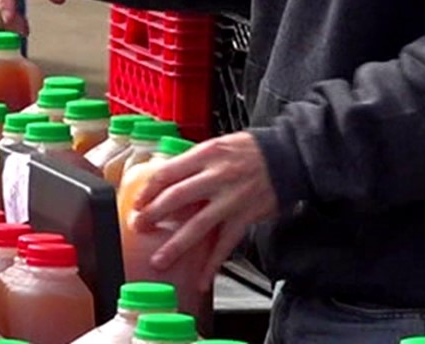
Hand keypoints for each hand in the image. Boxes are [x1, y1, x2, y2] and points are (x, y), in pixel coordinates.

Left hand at [132, 133, 279, 285]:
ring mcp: (231, 200)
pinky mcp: (245, 218)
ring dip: (176, 245)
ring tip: (159, 260)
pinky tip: (201, 278)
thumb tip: (164, 178)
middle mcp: (216, 177)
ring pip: (198, 226)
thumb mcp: (216, 145)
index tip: (136, 203)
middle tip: (138, 227)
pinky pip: (225, 245)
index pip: (167, 173)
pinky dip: (212, 264)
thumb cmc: (249, 150)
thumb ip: (192, 162)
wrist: (287, 157)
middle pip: (176, 198)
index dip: (148, 190)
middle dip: (153, 215)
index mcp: (205, 155)